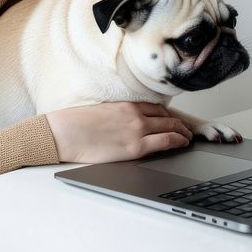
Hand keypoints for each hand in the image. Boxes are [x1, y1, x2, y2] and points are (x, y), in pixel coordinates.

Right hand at [45, 102, 192, 163]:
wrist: (64, 133)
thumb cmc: (73, 124)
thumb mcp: (99, 112)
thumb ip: (115, 115)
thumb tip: (121, 123)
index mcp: (124, 104)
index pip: (154, 107)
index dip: (166, 114)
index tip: (171, 118)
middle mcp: (134, 114)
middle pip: (165, 116)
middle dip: (178, 123)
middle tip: (185, 128)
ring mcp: (137, 130)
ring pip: (170, 127)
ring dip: (182, 132)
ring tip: (187, 137)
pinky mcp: (135, 147)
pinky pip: (165, 142)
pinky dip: (178, 141)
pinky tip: (183, 143)